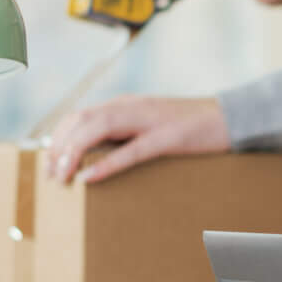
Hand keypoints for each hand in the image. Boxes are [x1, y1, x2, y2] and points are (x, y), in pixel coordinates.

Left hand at [44, 95, 228, 184]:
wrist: (232, 117)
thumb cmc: (191, 127)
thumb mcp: (151, 126)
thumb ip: (126, 135)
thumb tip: (96, 159)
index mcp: (126, 105)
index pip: (79, 116)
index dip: (58, 138)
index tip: (49, 162)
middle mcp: (132, 107)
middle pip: (81, 120)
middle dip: (59, 147)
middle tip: (51, 175)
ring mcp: (149, 120)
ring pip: (98, 130)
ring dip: (74, 153)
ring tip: (63, 177)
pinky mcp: (168, 137)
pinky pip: (131, 151)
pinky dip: (106, 163)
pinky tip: (89, 177)